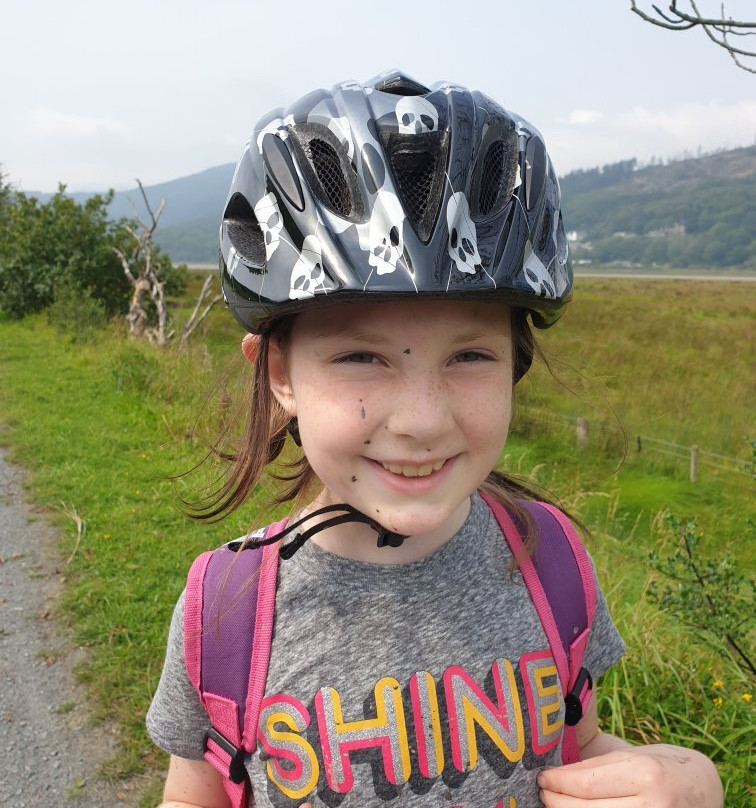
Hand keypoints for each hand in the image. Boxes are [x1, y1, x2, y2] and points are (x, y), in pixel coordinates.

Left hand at [538, 744, 722, 806]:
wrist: (702, 790)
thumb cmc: (661, 766)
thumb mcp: (631, 756)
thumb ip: (596, 765)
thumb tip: (555, 774)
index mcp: (646, 774)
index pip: (586, 784)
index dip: (557, 782)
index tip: (541, 777)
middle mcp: (653, 805)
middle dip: (556, 802)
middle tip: (543, 792)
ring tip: (555, 803)